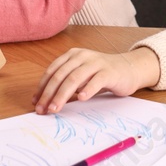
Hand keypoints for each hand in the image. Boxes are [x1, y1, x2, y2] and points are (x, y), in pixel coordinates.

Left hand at [33, 47, 160, 113]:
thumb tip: (44, 101)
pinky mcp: (110, 71)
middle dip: (49, 94)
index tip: (35, 103)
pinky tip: (81, 98)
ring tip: (55, 109)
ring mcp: (97, 62)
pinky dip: (87, 89)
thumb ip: (65, 84)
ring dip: (62, 95)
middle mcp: (83, 56)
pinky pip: (96, 80)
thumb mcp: (80, 75)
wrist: (129, 69)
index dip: (42, 87)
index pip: (52, 71)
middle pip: (61, 75)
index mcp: (73, 55)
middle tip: (43, 110)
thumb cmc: (101, 74)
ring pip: (75, 78)